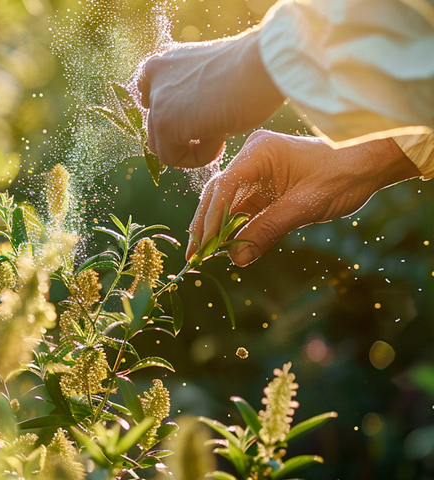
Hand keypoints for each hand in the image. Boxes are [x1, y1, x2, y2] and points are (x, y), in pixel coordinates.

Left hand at [137, 29, 283, 167]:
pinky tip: (221, 138)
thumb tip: (188, 120)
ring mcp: (157, 103)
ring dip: (191, 149)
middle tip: (217, 131)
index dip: (165, 112)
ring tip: (221, 134)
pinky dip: (198, 157)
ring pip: (163, 146)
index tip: (187, 118)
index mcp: (164, 63)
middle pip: (156, 128)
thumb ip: (190, 93)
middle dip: (183, 137)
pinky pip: (173, 159)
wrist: (263, 65)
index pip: (147, 95)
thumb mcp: (211, 77)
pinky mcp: (166, 125)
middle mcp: (154, 80)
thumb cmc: (250, 70)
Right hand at [186, 131, 421, 265]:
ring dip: (216, 228)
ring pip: (226, 201)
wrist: (369, 163)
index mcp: (260, 152)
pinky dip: (233, 226)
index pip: (224, 187)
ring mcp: (256, 169)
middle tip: (193, 255)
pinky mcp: (263, 183)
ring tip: (203, 254)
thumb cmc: (343, 176)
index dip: (209, 219)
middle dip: (205, 225)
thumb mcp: (306, 206)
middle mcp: (252, 156)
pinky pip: (241, 206)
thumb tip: (237, 259)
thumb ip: (269, 230)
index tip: (201, 246)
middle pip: (218, 193)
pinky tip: (224, 245)